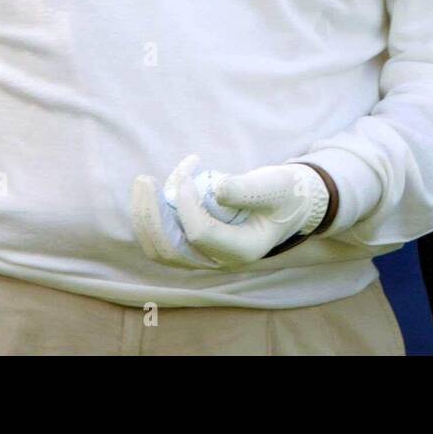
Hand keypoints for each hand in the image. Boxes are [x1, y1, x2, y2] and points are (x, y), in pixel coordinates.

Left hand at [131, 154, 330, 270]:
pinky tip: (161, 187)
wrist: (287, 206)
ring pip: (160, 249)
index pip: (201, 233)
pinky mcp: (194, 248)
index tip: (189, 172)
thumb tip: (217, 189)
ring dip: (146, 217)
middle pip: (170, 250)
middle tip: (144, 180)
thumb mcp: (274, 186)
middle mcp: (219, 260)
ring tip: (145, 183)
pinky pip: (163, 240)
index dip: (187, 203)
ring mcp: (204, 258)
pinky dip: (154, 216)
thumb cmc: (283, 193)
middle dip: (151, 215)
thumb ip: (248, 189)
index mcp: (242, 249)